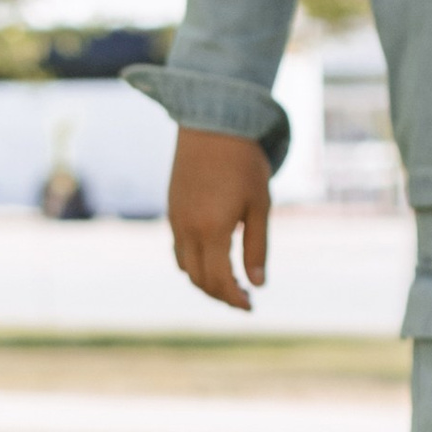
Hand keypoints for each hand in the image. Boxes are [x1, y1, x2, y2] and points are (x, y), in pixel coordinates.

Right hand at [167, 127, 272, 312]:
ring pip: (185, 268)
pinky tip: (213, 258)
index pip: (219, 280)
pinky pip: (178, 250)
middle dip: (221, 294)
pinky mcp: (172, 211)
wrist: (211, 126)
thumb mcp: (259, 206)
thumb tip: (258, 284)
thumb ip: (257, 247)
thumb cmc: (243, 164)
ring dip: (205, 282)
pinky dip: (193, 264)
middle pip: (199, 280)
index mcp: (212, 230)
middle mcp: (187, 230)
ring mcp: (176, 221)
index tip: (251, 306)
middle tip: (244, 298)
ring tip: (230, 282)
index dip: (235, 299)